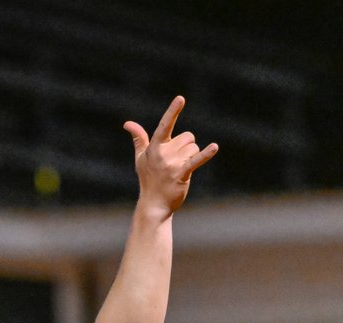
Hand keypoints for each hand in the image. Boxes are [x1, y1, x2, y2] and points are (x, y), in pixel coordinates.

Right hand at [123, 96, 217, 218]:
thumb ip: (138, 138)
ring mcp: (172, 164)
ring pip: (193, 148)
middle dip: (187, 147)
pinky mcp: (182, 174)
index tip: (181, 98)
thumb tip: (127, 124)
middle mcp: (163, 153)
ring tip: (180, 170)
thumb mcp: (141, 158)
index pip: (165, 125)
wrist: (154, 204)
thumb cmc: (148, 179)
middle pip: (188, 137)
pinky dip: (206, 154)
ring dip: (191, 157)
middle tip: (177, 162)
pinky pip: (196, 160)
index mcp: (154, 147)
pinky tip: (214, 147)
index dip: (173, 111)